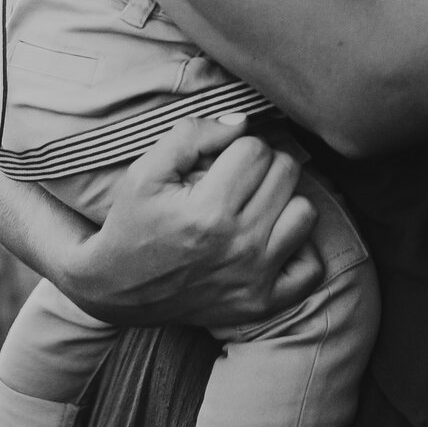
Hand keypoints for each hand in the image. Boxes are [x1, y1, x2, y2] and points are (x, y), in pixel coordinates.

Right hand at [67, 113, 324, 325]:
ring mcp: (255, 279)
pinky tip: (270, 240)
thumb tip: (241, 122)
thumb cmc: (132, 222)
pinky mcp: (263, 304)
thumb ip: (191, 135)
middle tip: (236, 180)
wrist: (116, 289)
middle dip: (262, 166)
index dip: (237, 146)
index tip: (219, 161)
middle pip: (285, 173)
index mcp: (208, 211)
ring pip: (305, 212)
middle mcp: (238, 246)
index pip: (255, 149)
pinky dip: (298, 250)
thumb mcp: (146, 170)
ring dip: (282, 202)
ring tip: (254, 206)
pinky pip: (312, 268)